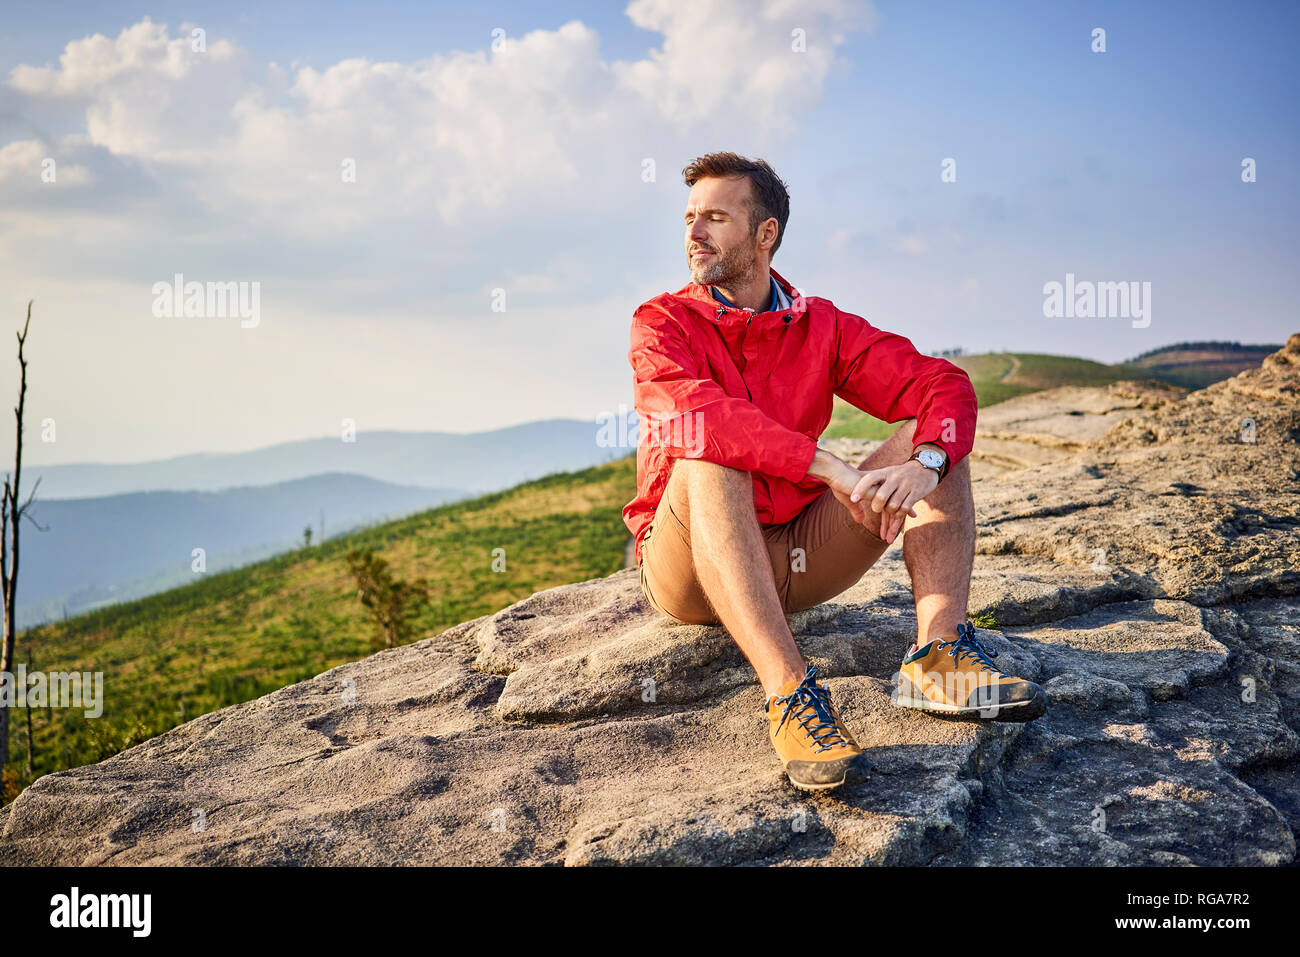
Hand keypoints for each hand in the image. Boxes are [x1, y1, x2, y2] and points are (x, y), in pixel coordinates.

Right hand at [807, 449, 938, 544]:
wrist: (835, 474)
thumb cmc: (840, 483)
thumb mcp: (850, 500)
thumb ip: (857, 509)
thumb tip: (861, 521)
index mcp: (877, 488)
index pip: (891, 501)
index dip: (895, 512)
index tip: (902, 521)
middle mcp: (883, 488)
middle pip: (895, 506)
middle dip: (896, 521)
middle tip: (897, 533)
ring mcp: (882, 490)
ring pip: (893, 509)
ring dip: (892, 526)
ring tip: (890, 539)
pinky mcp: (878, 493)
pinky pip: (889, 509)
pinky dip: (890, 521)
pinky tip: (891, 530)